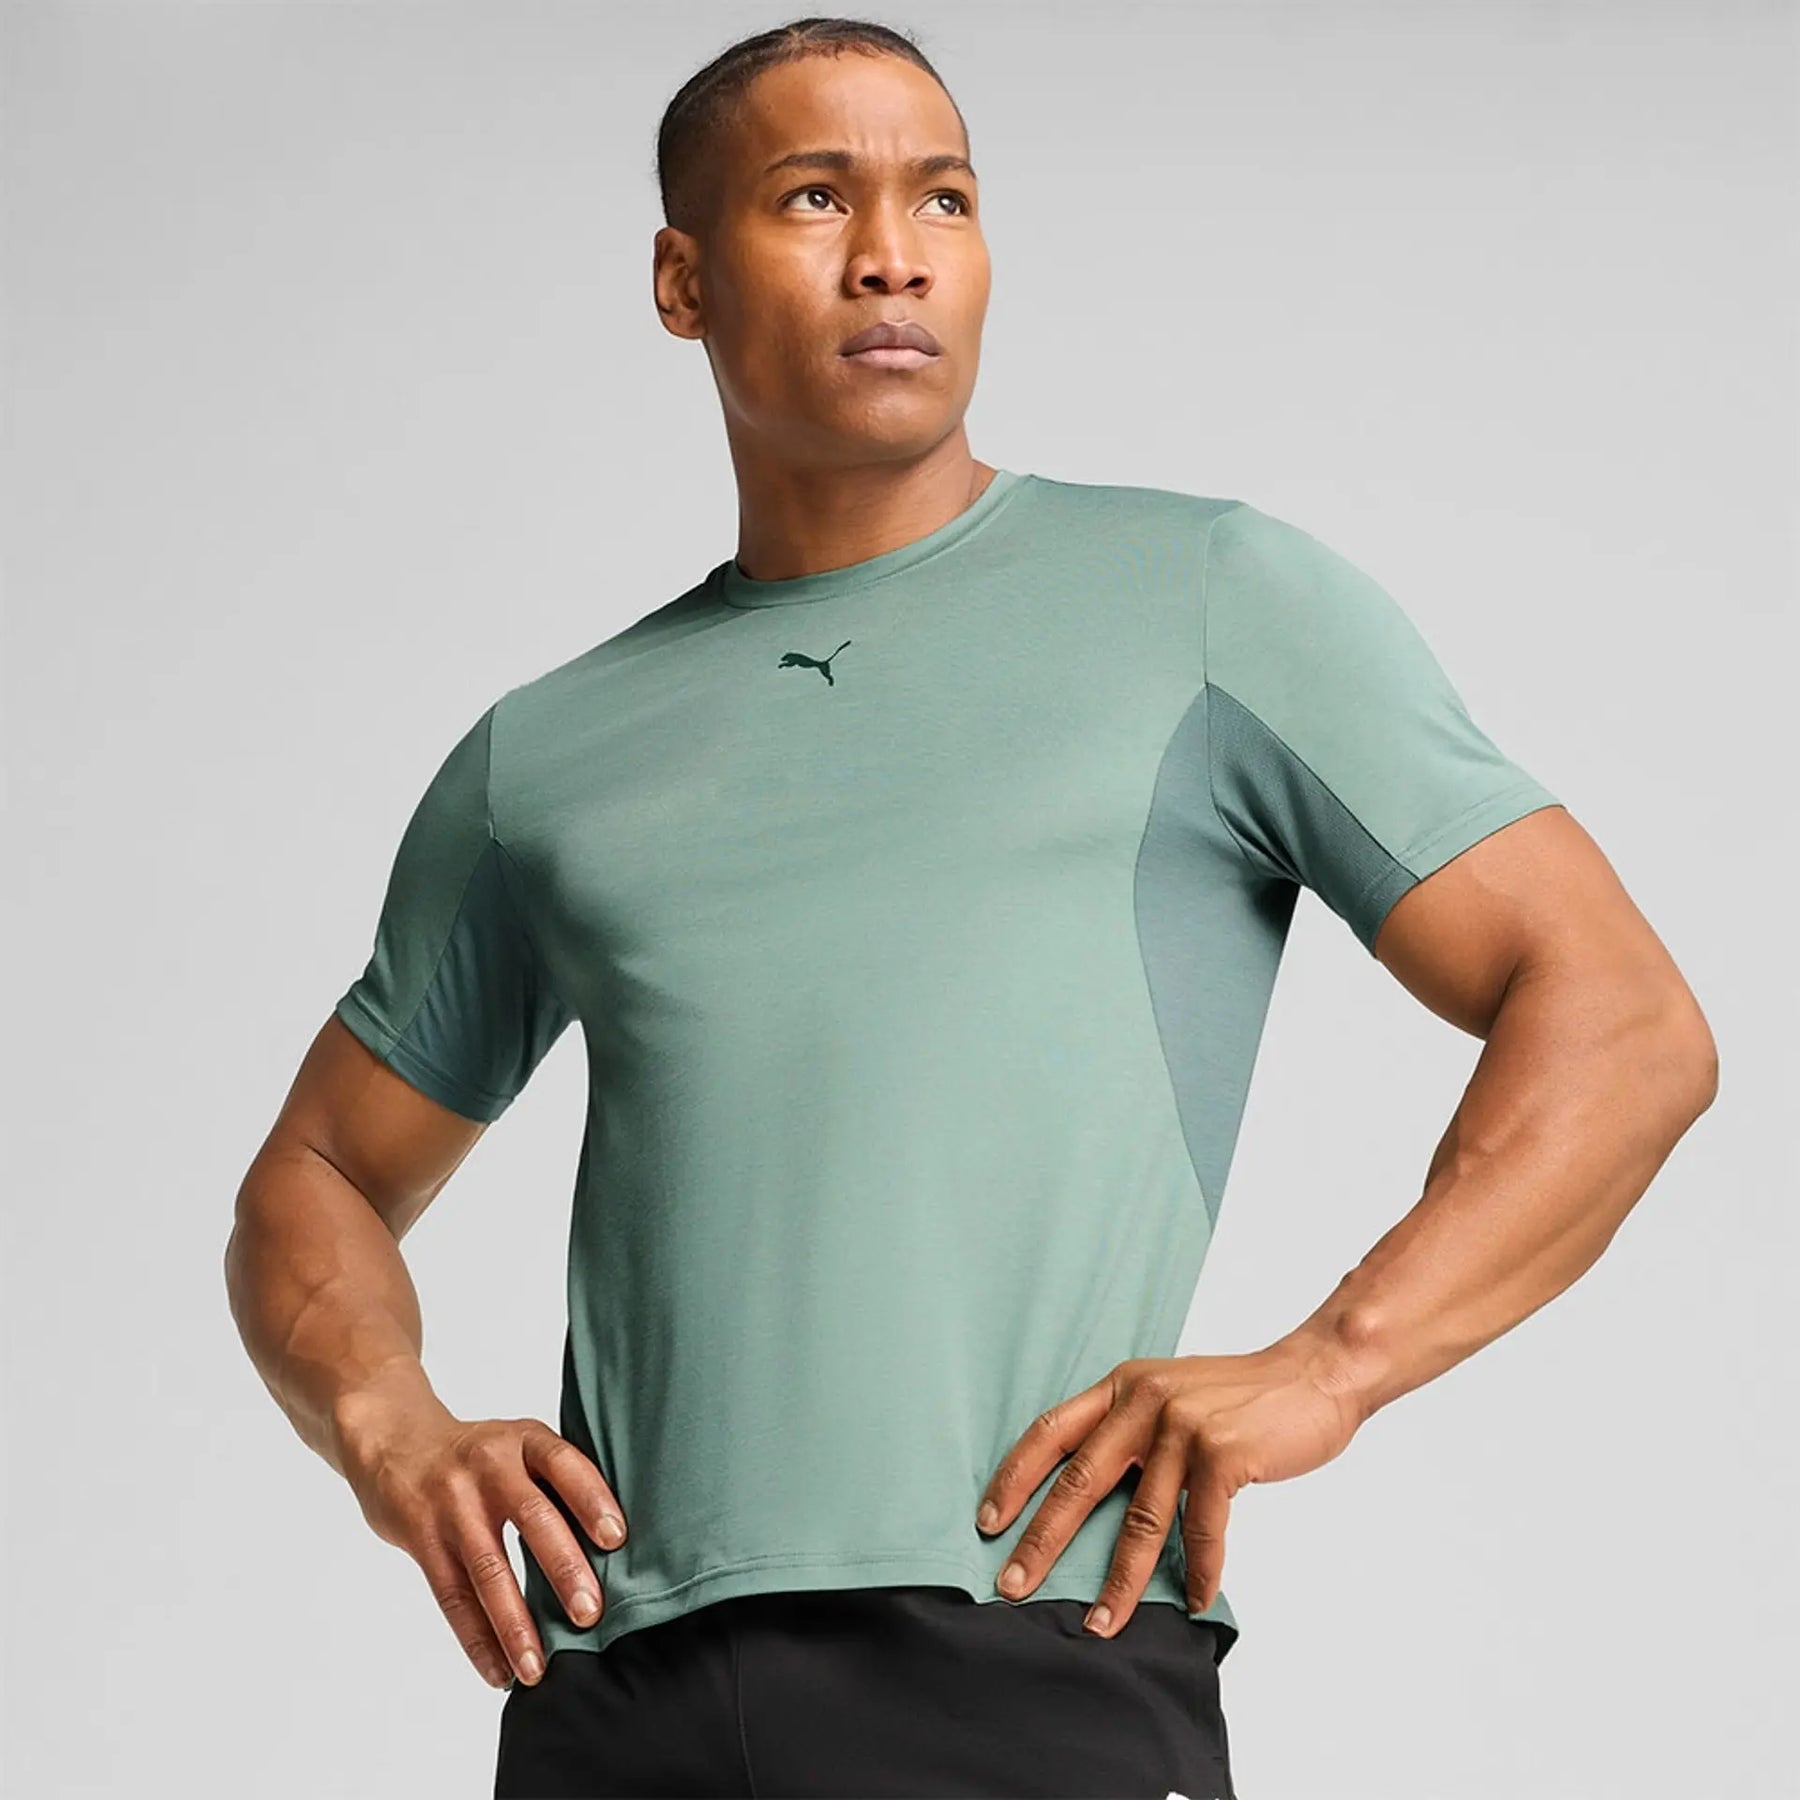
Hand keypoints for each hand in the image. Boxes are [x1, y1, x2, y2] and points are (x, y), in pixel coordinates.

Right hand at [338, 1385, 626, 1689]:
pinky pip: (453, 1596)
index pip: (564, 1465)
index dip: (592, 1499)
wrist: (396, 1443)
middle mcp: (490, 1467)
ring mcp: (453, 1505)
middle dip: (563, 1569)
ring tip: (536, 1668)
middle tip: (589, 1614)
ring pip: (488, 1569)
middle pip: (532, 1518)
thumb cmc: (480, 1455)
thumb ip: (557, 1483)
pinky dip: (477, 1639)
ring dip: (514, 1624)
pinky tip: (498, 1671)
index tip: (617, 1539)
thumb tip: (614, 1552)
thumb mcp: (519, 1447)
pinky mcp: (424, 1539)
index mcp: (524, 1439)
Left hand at [973, 1335, 1364, 1637]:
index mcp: (1122, 1385)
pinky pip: (1201, 1528)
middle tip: (1013, 1585)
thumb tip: (1089, 1493)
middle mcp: (1144, 1400)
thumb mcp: (1171, 1393)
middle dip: (1043, 1539)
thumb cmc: (1242, 1397)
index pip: (1051, 1431)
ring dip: (1119, 1582)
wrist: (1315, 1374)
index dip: (1015, 1477)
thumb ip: (1131, 1429)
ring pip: (1140, 1519)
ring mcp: (1183, 1426)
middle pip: (1080, 1480)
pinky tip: (1194, 1599)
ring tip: (1099, 1624)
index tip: (987, 1521)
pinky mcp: (1224, 1453)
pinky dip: (1198, 1570)